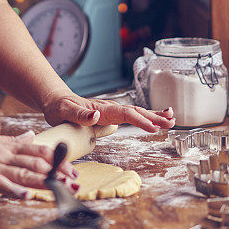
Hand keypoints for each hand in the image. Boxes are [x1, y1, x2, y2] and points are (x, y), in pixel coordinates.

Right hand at [0, 130, 78, 198]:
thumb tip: (30, 136)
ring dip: (44, 180)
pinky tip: (26, 195)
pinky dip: (14, 189)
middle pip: (35, 161)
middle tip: (74, 180)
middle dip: (57, 171)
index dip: (57, 158)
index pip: (37, 150)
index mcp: (5, 144)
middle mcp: (2, 152)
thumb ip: (11, 140)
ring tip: (60, 186)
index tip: (71, 167)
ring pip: (23, 171)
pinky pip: (0, 183)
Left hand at [42, 93, 175, 132]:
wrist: (56, 101)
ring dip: (154, 115)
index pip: (124, 114)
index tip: (153, 127)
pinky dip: (146, 117)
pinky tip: (157, 119)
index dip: (139, 120)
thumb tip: (96, 116)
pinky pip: (131, 116)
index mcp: (101, 108)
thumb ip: (80, 115)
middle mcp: (109, 108)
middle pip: (135, 111)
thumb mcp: (64, 112)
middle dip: (154, 117)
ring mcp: (112, 111)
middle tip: (171, 122)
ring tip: (172, 119)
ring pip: (137, 112)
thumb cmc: (59, 108)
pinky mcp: (111, 115)